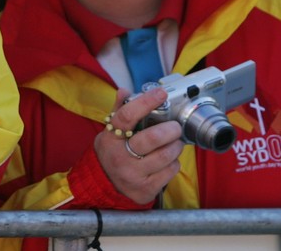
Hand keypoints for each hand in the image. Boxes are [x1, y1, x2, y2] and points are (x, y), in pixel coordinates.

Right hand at [94, 88, 183, 204]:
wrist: (104, 184)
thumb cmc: (111, 153)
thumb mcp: (109, 133)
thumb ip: (119, 112)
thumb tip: (124, 91)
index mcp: (110, 139)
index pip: (127, 116)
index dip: (146, 102)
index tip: (160, 93)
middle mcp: (120, 157)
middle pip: (153, 138)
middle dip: (171, 129)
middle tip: (175, 127)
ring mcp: (133, 175)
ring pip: (166, 155)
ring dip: (176, 146)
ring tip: (175, 143)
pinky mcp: (146, 189)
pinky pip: (170, 171)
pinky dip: (174, 163)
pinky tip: (169, 160)